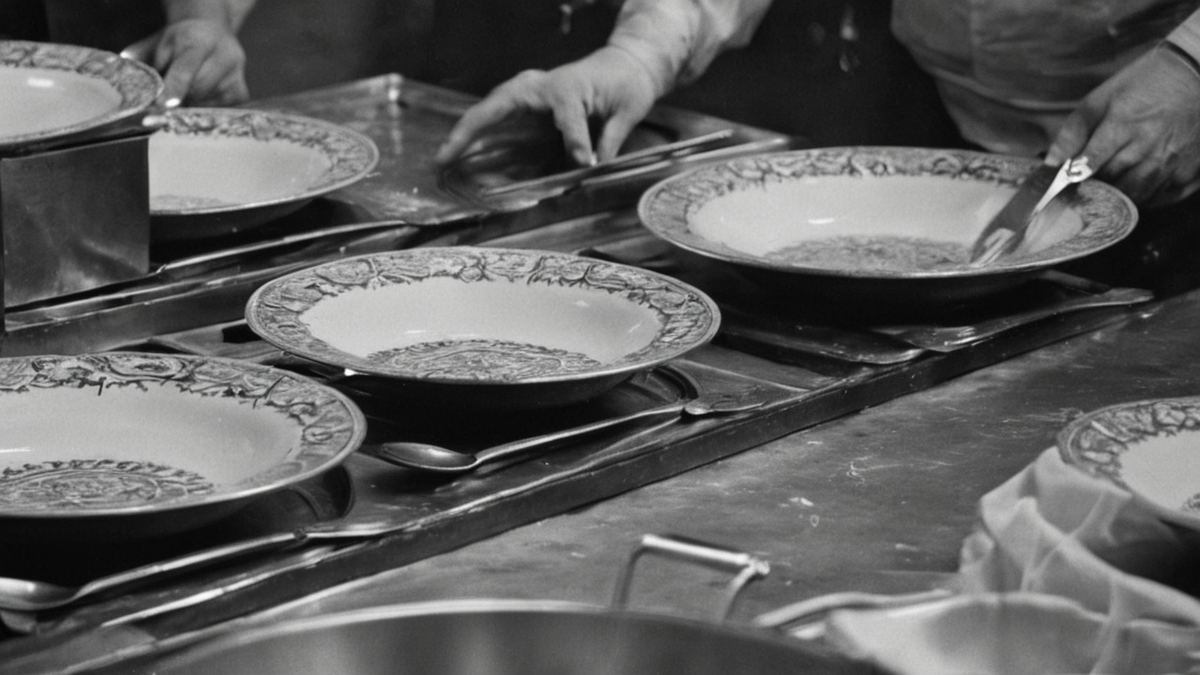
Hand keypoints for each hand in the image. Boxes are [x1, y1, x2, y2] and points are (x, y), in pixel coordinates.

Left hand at [122, 18, 248, 105]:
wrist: (211, 33)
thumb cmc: (180, 42)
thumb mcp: (158, 43)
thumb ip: (141, 58)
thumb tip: (124, 78)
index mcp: (201, 39)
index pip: (187, 66)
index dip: (176, 86)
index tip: (165, 105)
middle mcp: (225, 56)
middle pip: (198, 90)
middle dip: (178, 100)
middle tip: (161, 105)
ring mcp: (237, 75)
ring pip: (207, 103)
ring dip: (190, 105)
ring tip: (184, 96)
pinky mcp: (242, 91)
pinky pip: (219, 111)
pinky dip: (203, 110)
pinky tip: (198, 101)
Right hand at [436, 45, 659, 167]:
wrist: (625, 64)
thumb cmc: (626, 86)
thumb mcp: (628, 112)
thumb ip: (610, 141)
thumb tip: (591, 169)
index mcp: (569, 87)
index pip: (567, 117)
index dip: (574, 141)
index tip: (582, 162)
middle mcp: (542, 86)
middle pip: (500, 104)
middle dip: (473, 129)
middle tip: (447, 155)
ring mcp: (529, 92)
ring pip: (490, 107)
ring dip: (465, 131)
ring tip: (442, 157)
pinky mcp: (526, 101)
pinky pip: (495, 115)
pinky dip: (475, 130)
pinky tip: (457, 150)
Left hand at [1046, 43, 1199, 206]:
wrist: (1194, 74)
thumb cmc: (1141, 85)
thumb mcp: (1099, 100)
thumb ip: (1072, 134)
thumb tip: (1050, 166)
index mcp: (1123, 126)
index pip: (1089, 165)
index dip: (1072, 178)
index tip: (1062, 183)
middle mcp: (1150, 147)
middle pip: (1111, 183)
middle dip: (1095, 184)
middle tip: (1087, 181)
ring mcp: (1172, 161)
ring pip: (1135, 195)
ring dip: (1118, 194)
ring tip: (1112, 181)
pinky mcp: (1189, 171)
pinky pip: (1160, 198)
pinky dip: (1145, 196)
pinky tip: (1137, 183)